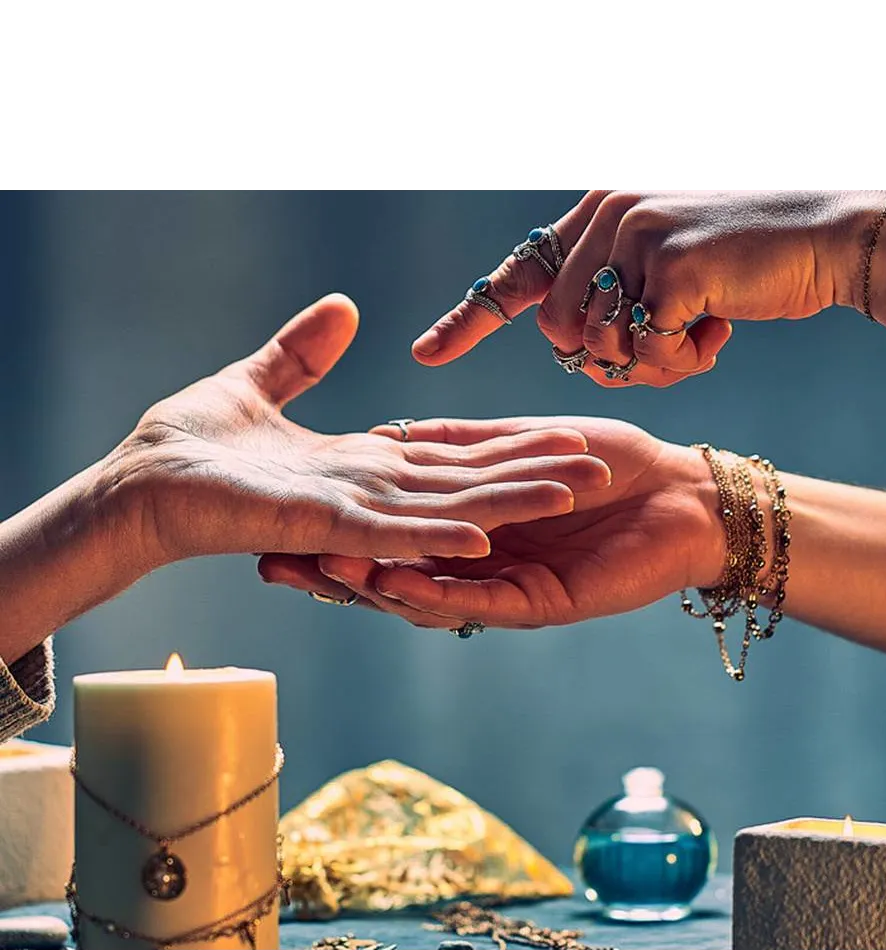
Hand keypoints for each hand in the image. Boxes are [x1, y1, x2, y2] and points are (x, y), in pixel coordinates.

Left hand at [104, 295, 612, 572]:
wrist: (128, 490)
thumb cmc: (185, 444)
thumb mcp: (253, 383)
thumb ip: (302, 353)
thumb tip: (342, 308)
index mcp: (358, 469)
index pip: (450, 455)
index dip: (507, 446)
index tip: (562, 436)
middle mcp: (365, 498)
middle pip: (464, 486)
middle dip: (527, 478)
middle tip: (594, 468)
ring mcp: (346, 518)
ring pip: (442, 514)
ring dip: (503, 507)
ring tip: (565, 494)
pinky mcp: (319, 531)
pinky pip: (384, 539)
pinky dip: (430, 540)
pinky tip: (478, 536)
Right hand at [256, 416, 726, 624]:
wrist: (680, 490)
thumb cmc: (608, 458)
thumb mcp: (515, 437)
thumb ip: (457, 440)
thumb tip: (390, 429)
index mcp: (469, 526)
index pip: (386, 530)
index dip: (333, 528)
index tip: (272, 520)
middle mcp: (478, 562)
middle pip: (390, 571)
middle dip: (330, 570)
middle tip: (268, 563)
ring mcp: (503, 587)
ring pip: (423, 594)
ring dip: (369, 585)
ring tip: (317, 574)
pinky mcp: (536, 604)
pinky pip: (476, 602)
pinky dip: (433, 592)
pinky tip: (390, 583)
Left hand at [410, 188, 877, 388]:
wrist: (831, 236)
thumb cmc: (752, 265)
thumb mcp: (671, 270)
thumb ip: (618, 292)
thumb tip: (580, 344)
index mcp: (601, 214)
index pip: (521, 271)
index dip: (471, 318)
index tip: (425, 353)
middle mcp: (608, 216)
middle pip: (560, 329)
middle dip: (608, 358)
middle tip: (667, 344)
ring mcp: (636, 236)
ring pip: (597, 344)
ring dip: (649, 363)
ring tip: (699, 332)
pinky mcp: (668, 266)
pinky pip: (645, 350)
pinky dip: (681, 360)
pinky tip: (718, 331)